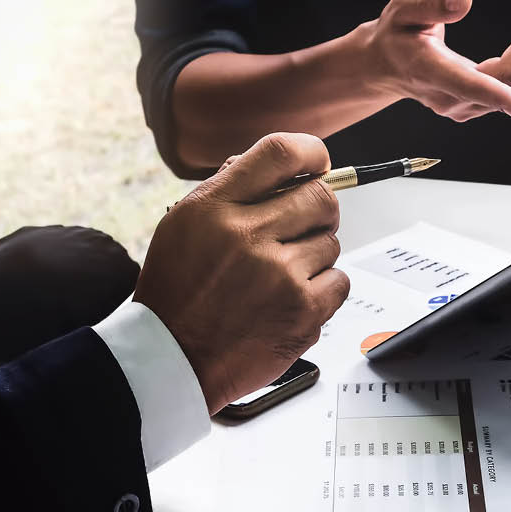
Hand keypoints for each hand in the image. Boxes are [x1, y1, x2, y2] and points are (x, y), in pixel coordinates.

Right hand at [135, 133, 349, 413]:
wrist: (171, 358)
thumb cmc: (178, 293)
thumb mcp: (184, 225)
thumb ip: (231, 191)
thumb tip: (284, 168)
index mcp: (215, 208)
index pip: (279, 153)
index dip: (311, 153)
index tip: (319, 162)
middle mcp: (247, 236)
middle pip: (320, 197)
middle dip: (318, 211)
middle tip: (301, 229)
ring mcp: (279, 275)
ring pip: (331, 242)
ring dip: (314, 256)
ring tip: (279, 277)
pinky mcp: (302, 311)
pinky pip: (339, 280)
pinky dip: (323, 290)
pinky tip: (291, 299)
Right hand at [362, 0, 510, 121]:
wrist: (388, 66)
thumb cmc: (397, 33)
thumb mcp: (404, 7)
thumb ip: (431, 2)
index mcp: (432, 72)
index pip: (470, 86)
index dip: (498, 93)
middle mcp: (451, 98)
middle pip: (509, 82)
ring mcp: (467, 107)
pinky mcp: (480, 106)